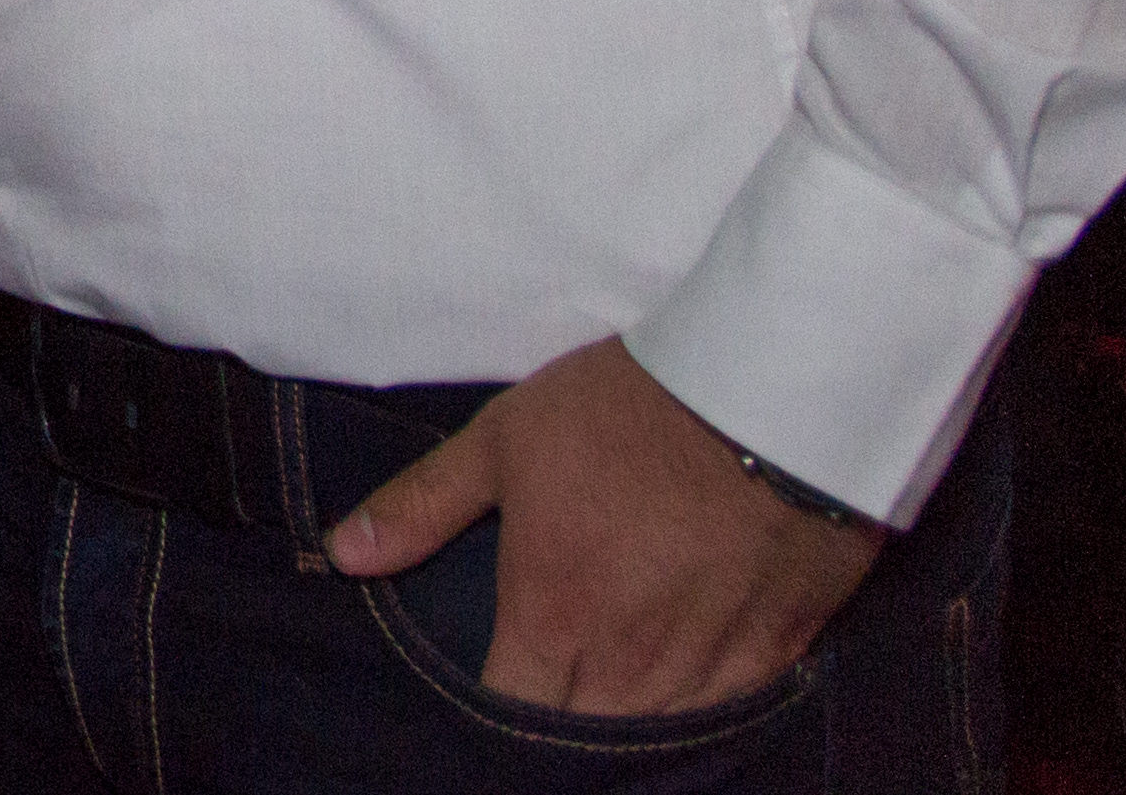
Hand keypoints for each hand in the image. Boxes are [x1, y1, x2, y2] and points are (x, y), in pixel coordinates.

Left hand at [326, 336, 879, 715]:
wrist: (769, 391)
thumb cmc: (625, 409)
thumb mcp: (503, 440)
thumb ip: (423, 505)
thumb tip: (342, 554)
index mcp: (556, 617)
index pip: (511, 713)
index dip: (493, 714)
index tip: (491, 685)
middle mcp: (632, 663)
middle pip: (582, 734)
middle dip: (557, 719)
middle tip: (551, 677)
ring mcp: (713, 664)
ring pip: (656, 731)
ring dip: (626, 714)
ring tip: (607, 680)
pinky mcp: (782, 650)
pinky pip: (729, 710)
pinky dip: (700, 700)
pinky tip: (684, 669)